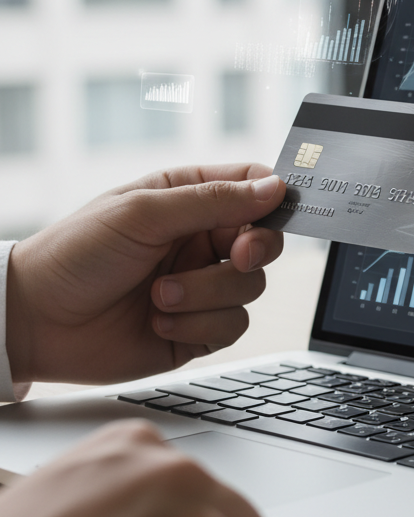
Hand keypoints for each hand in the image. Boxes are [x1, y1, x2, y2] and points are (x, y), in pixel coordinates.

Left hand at [5, 164, 286, 384]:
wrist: (35, 322)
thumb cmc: (76, 254)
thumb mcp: (143, 213)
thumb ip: (213, 200)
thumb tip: (274, 188)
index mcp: (190, 200)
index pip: (253, 188)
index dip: (272, 199)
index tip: (269, 212)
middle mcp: (201, 241)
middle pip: (264, 241)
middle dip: (253, 251)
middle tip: (232, 256)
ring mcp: (202, 286)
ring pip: (250, 287)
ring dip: (206, 294)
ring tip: (158, 295)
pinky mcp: (199, 329)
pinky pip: (233, 326)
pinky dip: (197, 326)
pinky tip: (158, 321)